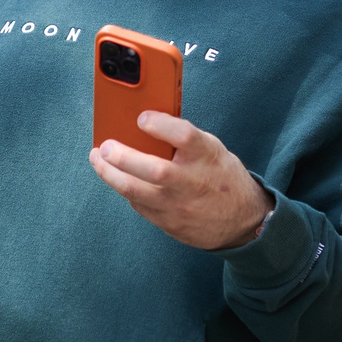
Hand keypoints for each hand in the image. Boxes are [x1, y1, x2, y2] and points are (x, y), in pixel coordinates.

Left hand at [89, 112, 273, 251]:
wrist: (242, 220)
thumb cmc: (222, 177)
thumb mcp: (212, 149)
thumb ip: (185, 138)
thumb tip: (147, 122)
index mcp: (207, 156)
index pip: (184, 136)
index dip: (160, 125)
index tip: (142, 117)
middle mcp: (193, 181)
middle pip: (154, 169)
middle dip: (122, 157)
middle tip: (105, 147)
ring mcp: (179, 206)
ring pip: (137, 192)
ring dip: (111, 175)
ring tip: (99, 160)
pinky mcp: (170, 223)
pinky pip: (139, 205)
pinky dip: (127, 190)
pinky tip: (120, 179)